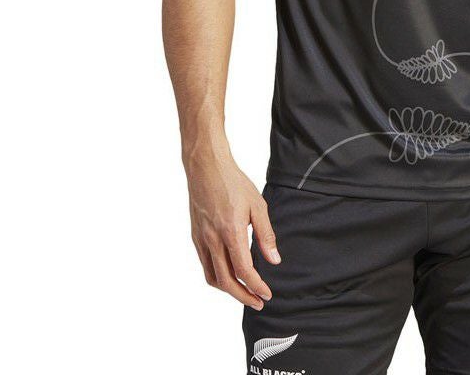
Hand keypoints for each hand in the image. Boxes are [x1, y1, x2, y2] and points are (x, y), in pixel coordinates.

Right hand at [186, 149, 280, 309]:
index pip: (244, 270)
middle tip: (258, 302)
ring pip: (212, 277)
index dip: (256, 286)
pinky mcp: (195, 237)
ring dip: (229, 290)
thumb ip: (266, 235)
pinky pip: (205, 265)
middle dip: (243, 296)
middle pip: (226, 281)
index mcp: (231, 232)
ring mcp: (201, 239)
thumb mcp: (258, 205)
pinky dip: (217, 277)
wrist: (206, 168)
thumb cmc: (234, 183)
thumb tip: (274, 260)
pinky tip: (229, 274)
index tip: (267, 294)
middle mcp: (213, 240)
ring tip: (244, 292)